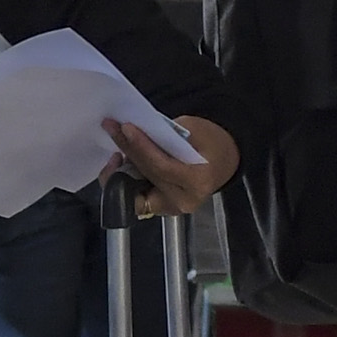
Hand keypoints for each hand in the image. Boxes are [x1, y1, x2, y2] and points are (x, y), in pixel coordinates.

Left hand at [109, 113, 239, 218]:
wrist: (224, 160)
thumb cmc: (212, 142)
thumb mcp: (193, 128)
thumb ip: (164, 134)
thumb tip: (134, 131)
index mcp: (198, 181)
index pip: (161, 166)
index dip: (140, 147)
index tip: (125, 128)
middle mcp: (184, 200)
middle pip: (147, 176)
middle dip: (127, 150)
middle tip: (112, 128)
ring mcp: (172, 208)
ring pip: (136, 192)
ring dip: (122, 170)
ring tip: (118, 148)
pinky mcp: (163, 208)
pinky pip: (138, 196)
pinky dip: (128, 181)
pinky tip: (126, 163)